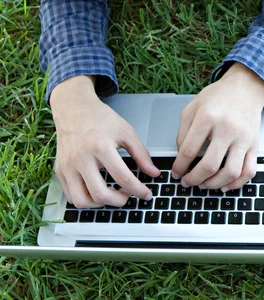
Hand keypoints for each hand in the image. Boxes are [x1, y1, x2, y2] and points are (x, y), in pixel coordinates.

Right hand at [50, 75, 160, 208]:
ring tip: (112, 194)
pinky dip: (85, 200)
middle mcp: (81, 158)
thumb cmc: (101, 119)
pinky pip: (70, 196)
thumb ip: (141, 154)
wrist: (74, 109)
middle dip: (119, 201)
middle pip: (100, 194)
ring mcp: (67, 166)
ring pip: (82, 201)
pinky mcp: (59, 171)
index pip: (122, 177)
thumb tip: (153, 173)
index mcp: (100, 146)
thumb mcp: (126, 131)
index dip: (138, 190)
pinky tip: (96, 191)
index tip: (146, 194)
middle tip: (128, 196)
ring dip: (101, 204)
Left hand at [171, 63, 263, 191]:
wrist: (245, 88)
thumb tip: (181, 157)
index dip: (179, 166)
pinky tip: (225, 185)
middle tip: (187, 182)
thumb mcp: (192, 107)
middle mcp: (227, 128)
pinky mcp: (254, 144)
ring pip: (230, 172)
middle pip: (209, 165)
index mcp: (208, 117)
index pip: (189, 150)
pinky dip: (236, 183)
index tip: (176, 173)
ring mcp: (243, 138)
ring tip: (204, 184)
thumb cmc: (218, 97)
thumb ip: (183, 131)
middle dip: (193, 179)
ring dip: (214, 185)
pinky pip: (249, 171)